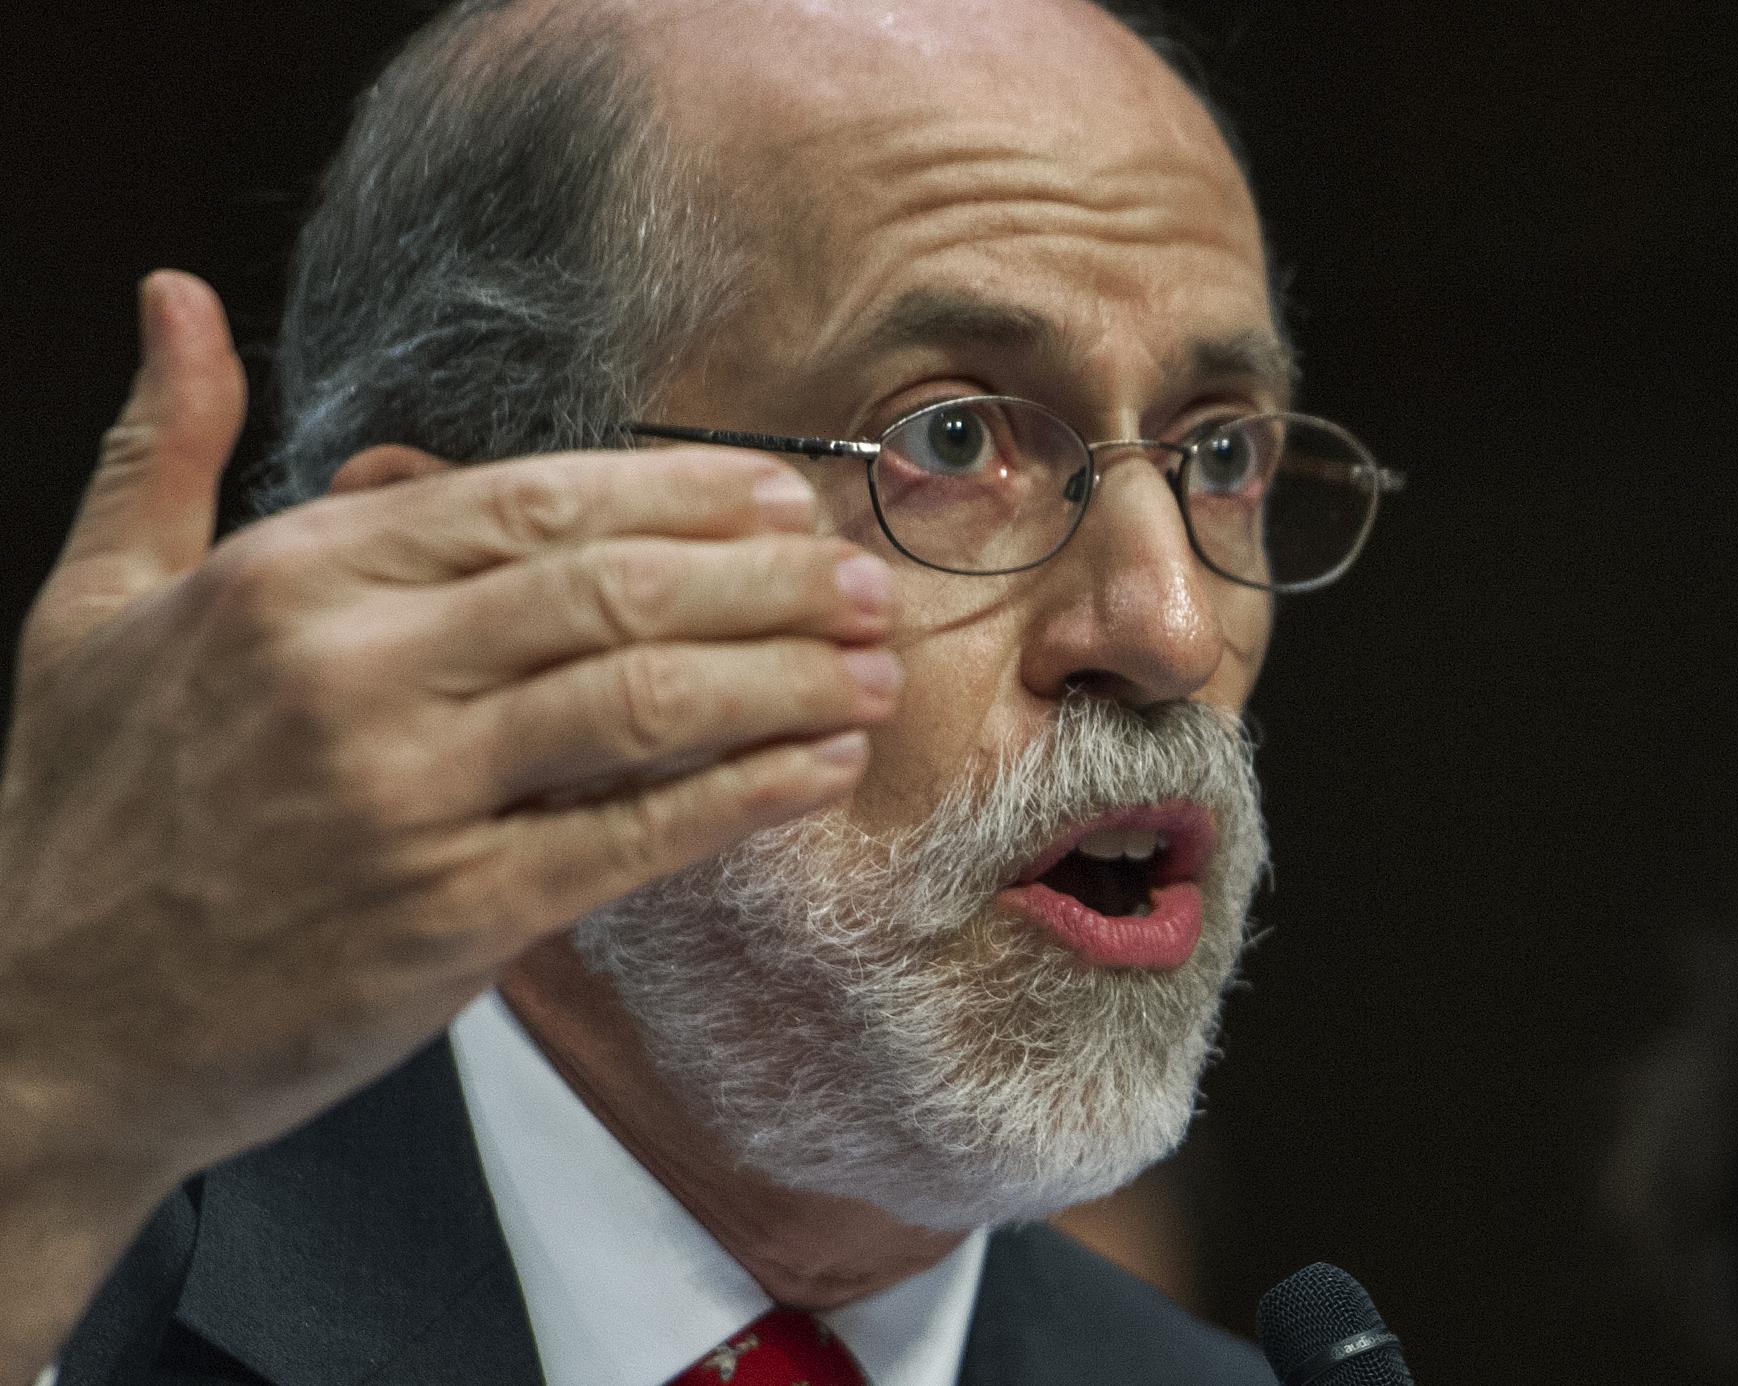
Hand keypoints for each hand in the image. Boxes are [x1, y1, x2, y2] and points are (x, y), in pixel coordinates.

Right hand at [0, 273, 897, 1360]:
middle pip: (612, 589)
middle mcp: (354, 672)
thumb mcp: (92, 604)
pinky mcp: (445, 920)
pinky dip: (740, 795)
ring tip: (875, 664)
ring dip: (782, 676)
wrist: (38, 1027)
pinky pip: (628, 838)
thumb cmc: (78, 811)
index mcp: (292, 580)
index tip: (777, 492)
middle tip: (867, 576)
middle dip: (765, 578)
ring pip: (639, 702)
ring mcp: (403, 799)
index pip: (531, 502)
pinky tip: (818, 767)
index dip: (677, 492)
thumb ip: (160, 445)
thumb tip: (176, 297)